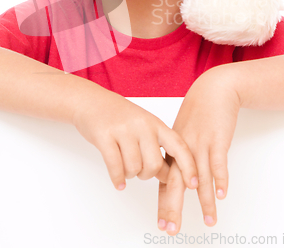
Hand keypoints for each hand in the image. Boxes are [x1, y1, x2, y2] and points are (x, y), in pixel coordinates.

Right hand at [72, 88, 198, 191]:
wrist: (90, 101)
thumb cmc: (118, 115)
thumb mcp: (143, 125)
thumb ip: (156, 146)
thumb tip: (168, 175)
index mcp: (155, 123)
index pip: (178, 146)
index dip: (188, 166)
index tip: (193, 183)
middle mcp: (141, 125)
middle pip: (154, 165)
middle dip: (147, 175)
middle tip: (139, 171)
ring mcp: (122, 130)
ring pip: (134, 169)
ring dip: (130, 175)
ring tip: (124, 168)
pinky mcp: (104, 136)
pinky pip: (115, 167)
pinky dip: (118, 179)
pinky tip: (118, 182)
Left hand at [157, 67, 240, 234]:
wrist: (212, 91)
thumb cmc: (197, 113)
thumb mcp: (181, 134)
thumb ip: (177, 156)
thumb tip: (175, 180)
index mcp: (172, 149)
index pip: (163, 181)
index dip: (162, 203)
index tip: (161, 223)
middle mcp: (183, 149)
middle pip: (175, 183)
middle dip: (173, 208)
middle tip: (171, 229)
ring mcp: (200, 145)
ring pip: (200, 178)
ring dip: (205, 201)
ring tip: (209, 221)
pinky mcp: (216, 140)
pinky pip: (218, 162)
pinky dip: (220, 179)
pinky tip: (221, 194)